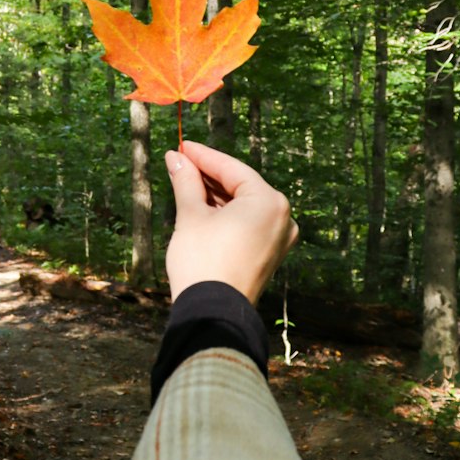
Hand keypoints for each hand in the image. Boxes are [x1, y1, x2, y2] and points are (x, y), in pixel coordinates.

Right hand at [164, 140, 298, 304]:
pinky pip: (248, 224)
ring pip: (244, 206)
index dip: (204, 156)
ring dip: (216, 195)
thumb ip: (186, 181)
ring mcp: (279, 239)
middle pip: (241, 186)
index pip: (233, 169)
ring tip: (186, 184)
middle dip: (209, 175)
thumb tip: (177, 158)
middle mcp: (282, 218)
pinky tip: (203, 208)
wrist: (212, 313)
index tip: (182, 146)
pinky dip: (227, 215)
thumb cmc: (203, 261)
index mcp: (269, 202)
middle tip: (181, 162)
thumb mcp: (191, 215)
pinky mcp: (269, 255)